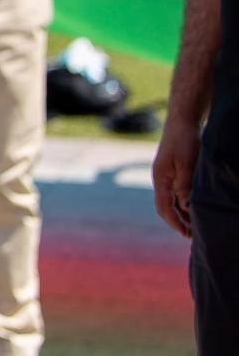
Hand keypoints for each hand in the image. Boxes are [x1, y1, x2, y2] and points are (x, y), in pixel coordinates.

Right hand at [153, 114, 199, 238]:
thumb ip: (185, 185)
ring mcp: (167, 175)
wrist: (183, 119)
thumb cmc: (184, 140)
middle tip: (192, 236)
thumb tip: (186, 207)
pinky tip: (194, 207)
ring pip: (172, 200)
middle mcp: (161, 179)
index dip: (175, 223)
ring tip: (195, 225)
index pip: (164, 207)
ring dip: (182, 214)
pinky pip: (177, 192)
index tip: (186, 235)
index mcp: (160, 178)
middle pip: (166, 206)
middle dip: (178, 222)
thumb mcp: (186, 163)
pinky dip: (184, 203)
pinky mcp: (175, 170)